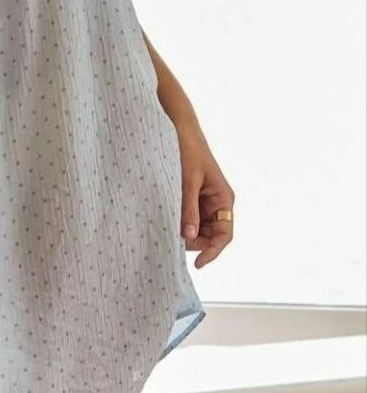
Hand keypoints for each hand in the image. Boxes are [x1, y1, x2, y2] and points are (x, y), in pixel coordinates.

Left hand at [176, 124, 235, 268]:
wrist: (180, 129)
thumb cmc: (189, 150)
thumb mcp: (188, 180)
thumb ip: (188, 208)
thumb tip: (189, 237)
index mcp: (224, 199)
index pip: (224, 235)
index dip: (212, 251)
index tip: (197, 263)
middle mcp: (217, 203)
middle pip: (210, 236)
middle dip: (195, 242)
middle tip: (173, 240)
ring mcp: (204, 202)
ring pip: (198, 229)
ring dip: (186, 232)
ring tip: (168, 227)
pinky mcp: (192, 198)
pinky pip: (189, 218)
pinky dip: (180, 222)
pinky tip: (167, 219)